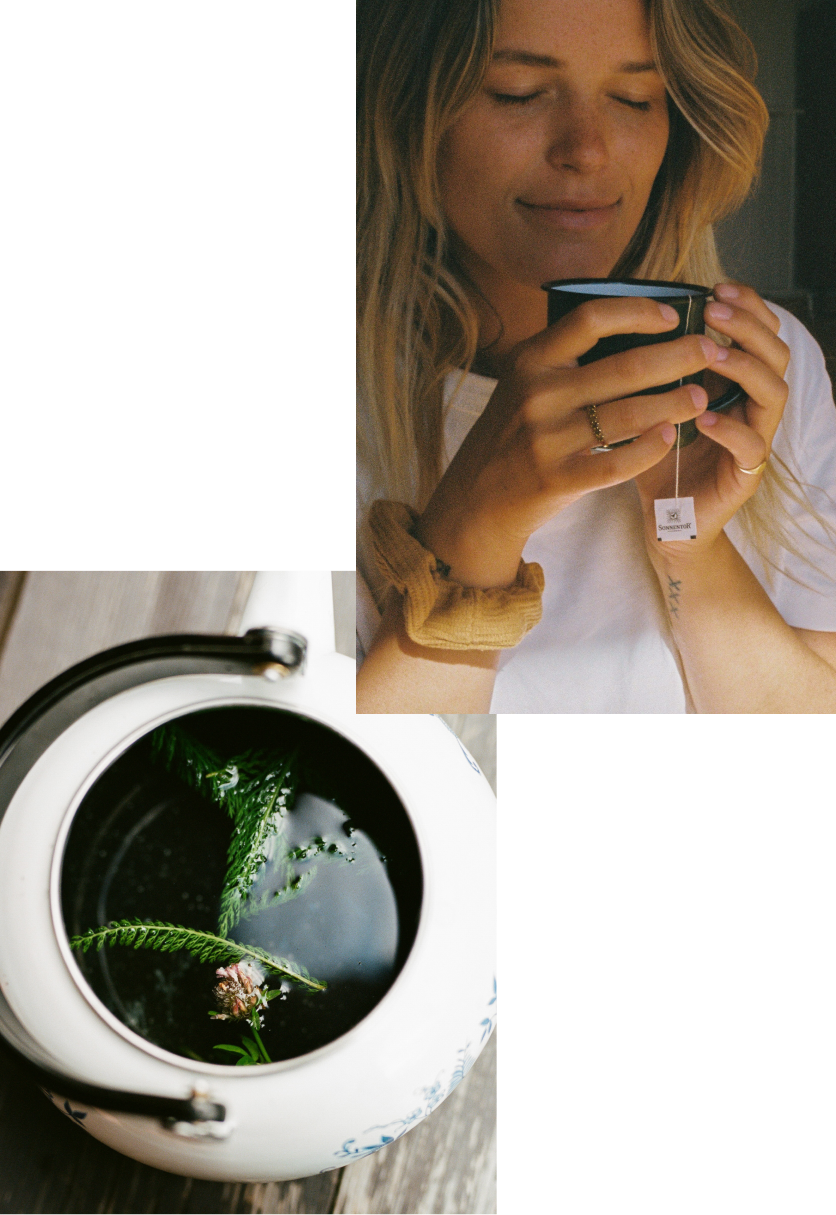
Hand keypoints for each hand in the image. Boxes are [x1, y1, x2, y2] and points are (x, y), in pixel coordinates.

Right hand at [414, 295, 721, 587]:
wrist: (477, 498)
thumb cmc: (512, 434)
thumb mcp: (522, 384)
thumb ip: (563, 356)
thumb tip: (635, 325)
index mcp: (529, 361)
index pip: (591, 319)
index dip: (638, 311)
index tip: (673, 314)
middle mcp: (537, 395)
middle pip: (624, 367)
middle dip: (678, 356)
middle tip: (709, 351)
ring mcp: (547, 439)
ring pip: (630, 415)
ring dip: (674, 403)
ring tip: (700, 396)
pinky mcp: (559, 478)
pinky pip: (619, 461)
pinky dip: (651, 447)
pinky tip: (671, 436)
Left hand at [633, 282, 789, 563]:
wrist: (663, 521)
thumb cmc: (657, 458)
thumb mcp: (654, 402)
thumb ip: (657, 367)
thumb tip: (632, 319)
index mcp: (736, 385)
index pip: (761, 333)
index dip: (748, 306)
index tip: (716, 287)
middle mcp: (753, 408)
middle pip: (777, 354)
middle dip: (748, 326)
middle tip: (714, 310)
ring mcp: (755, 441)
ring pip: (773, 393)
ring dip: (743, 367)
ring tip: (711, 354)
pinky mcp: (745, 477)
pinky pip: (752, 446)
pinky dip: (729, 427)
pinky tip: (704, 415)